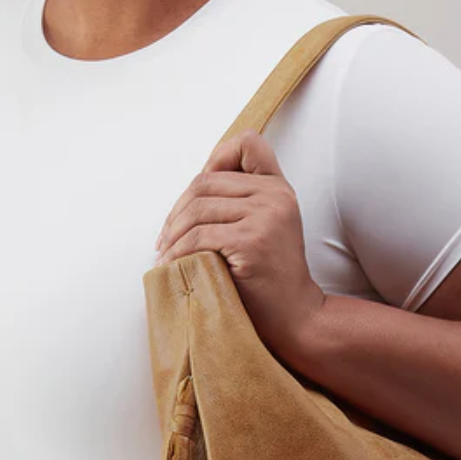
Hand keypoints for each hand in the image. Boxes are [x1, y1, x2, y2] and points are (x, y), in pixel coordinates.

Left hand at [153, 128, 325, 366]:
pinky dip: (178, 251)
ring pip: (198, 208)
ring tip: (165, 253)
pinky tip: (172, 265)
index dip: (216, 157)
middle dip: (177, 209)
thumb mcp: (264, 228)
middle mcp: (275, 194)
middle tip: (165, 237)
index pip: (246, 143)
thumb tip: (189, 194)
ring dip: (172, 233)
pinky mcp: (252, 240)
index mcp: (278, 187)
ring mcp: (266, 215)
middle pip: (206, 181)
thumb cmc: (270, 279)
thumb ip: (241, 203)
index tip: (197, 193)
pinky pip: (199, 236)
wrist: (295, 316)